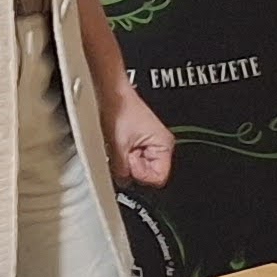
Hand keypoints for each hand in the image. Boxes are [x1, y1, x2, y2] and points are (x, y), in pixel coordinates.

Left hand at [102, 73, 172, 187]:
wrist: (111, 94)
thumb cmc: (120, 109)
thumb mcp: (118, 145)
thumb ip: (121, 169)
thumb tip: (122, 182)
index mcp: (164, 144)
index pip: (157, 178)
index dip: (140, 174)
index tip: (129, 163)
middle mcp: (161, 145)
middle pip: (148, 174)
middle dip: (132, 167)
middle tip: (124, 152)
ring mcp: (151, 144)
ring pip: (139, 167)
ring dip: (127, 161)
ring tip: (121, 145)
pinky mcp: (141, 142)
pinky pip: (133, 159)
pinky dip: (125, 156)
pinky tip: (120, 145)